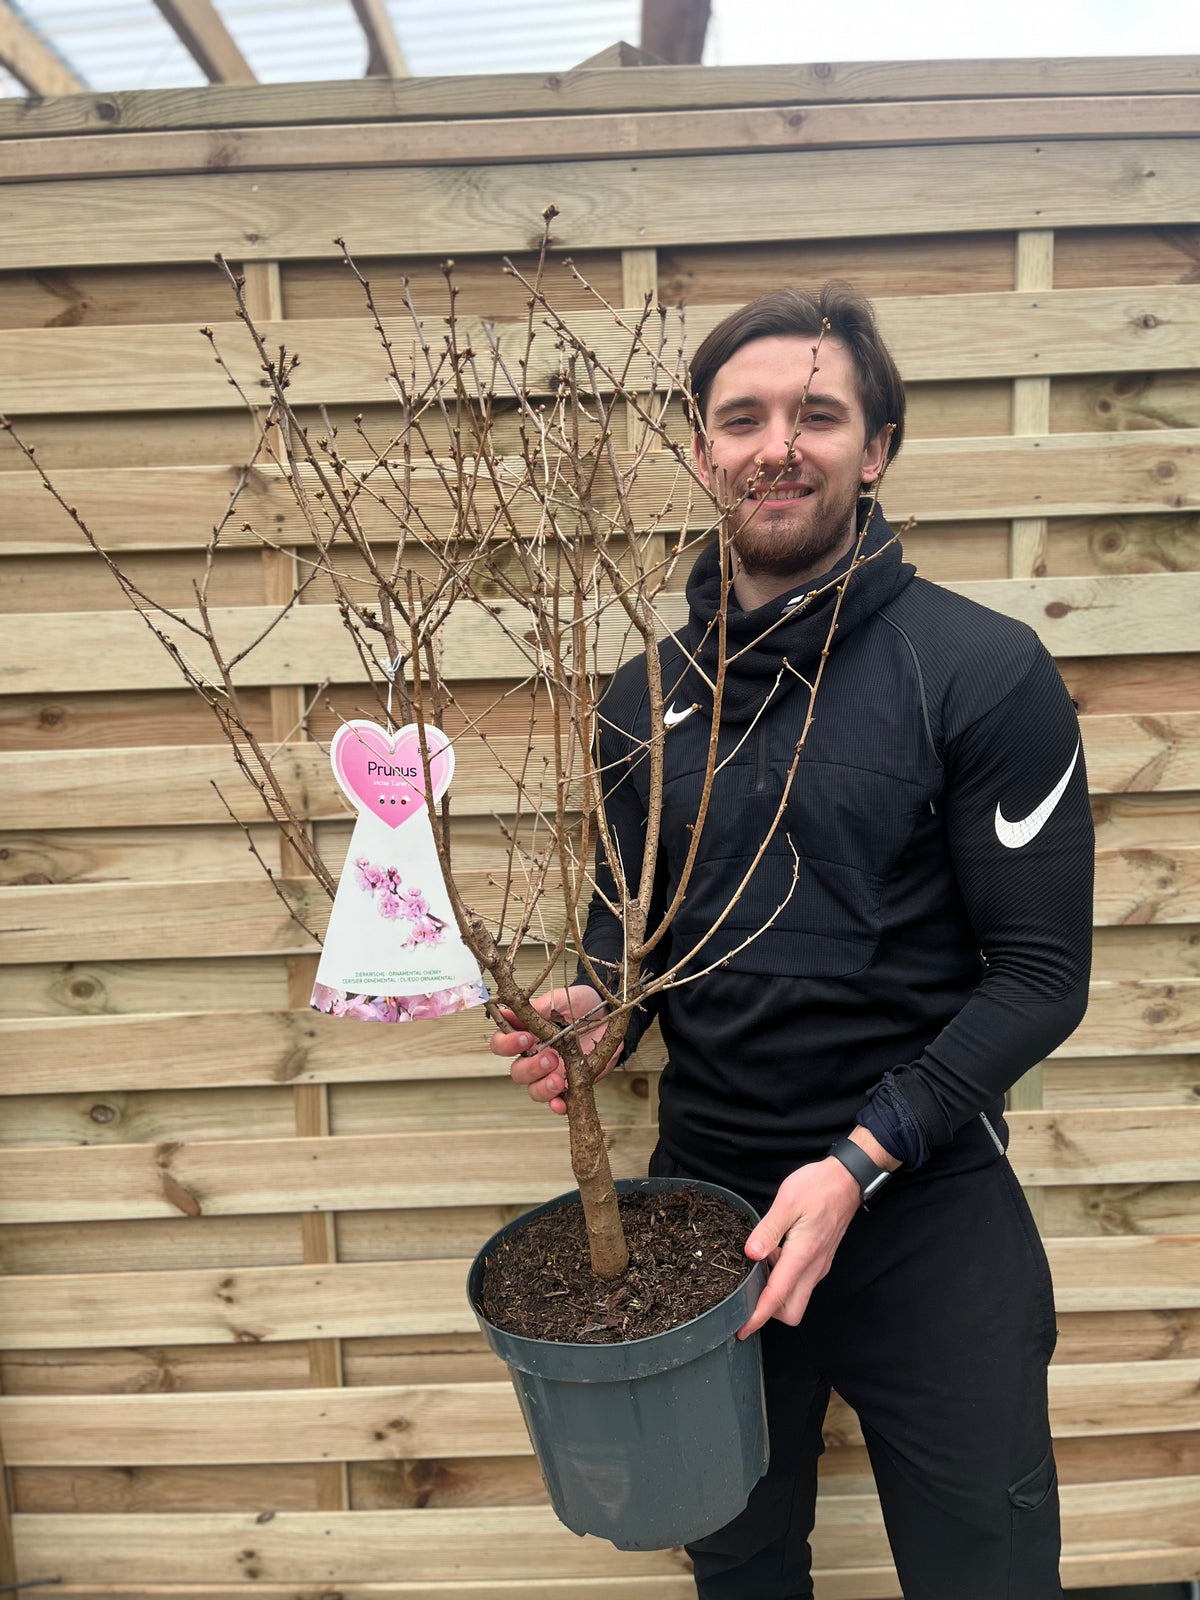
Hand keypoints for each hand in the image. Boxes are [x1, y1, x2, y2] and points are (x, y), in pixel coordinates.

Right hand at [489, 985, 620, 1116]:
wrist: (608, 1015)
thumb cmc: (580, 1005)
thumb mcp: (559, 1001)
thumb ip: (536, 1009)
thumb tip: (507, 1012)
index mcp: (526, 1034)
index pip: (501, 1044)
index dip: (507, 1044)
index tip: (526, 1038)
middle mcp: (534, 1056)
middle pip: (516, 1071)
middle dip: (530, 1068)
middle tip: (549, 1058)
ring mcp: (550, 1073)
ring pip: (533, 1090)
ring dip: (542, 1087)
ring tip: (558, 1079)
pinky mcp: (568, 1086)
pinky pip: (556, 1102)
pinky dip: (556, 1105)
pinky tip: (560, 1103)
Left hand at [737, 1157, 860, 1337]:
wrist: (848, 1180)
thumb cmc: (818, 1187)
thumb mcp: (787, 1202)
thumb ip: (768, 1231)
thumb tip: (750, 1254)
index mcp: (803, 1256)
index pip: (777, 1298)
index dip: (757, 1317)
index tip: (742, 1330)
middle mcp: (814, 1268)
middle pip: (791, 1310)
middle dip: (769, 1313)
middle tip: (747, 1295)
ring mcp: (819, 1265)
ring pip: (797, 1298)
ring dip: (777, 1293)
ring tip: (758, 1267)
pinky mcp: (821, 1259)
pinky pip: (802, 1282)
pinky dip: (785, 1279)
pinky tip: (773, 1255)